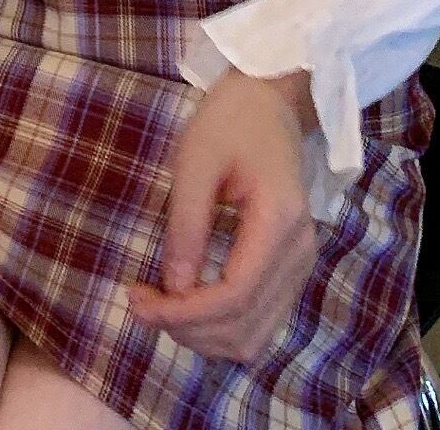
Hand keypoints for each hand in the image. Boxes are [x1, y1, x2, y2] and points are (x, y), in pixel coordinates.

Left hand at [127, 70, 319, 363]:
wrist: (270, 104)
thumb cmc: (229, 122)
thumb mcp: (195, 160)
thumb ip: (187, 224)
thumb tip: (175, 289)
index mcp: (279, 220)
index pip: (235, 294)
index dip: (185, 313)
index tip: (138, 303)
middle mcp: (300, 252)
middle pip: (246, 326)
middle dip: (188, 328)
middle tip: (139, 303)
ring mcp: (301, 264)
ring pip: (255, 336)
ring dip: (204, 336)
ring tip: (160, 307)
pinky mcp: (291, 269)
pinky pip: (260, 322)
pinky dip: (221, 328)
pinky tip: (188, 306)